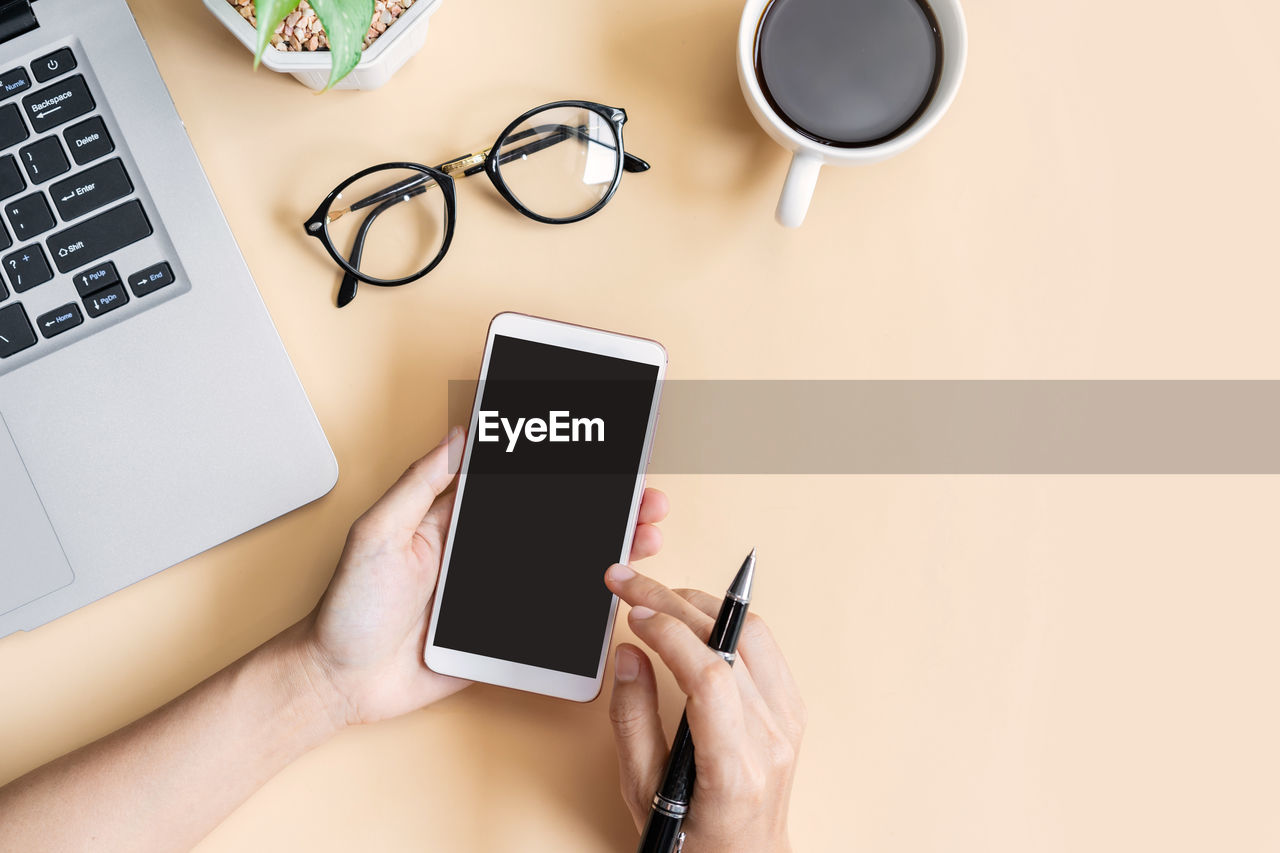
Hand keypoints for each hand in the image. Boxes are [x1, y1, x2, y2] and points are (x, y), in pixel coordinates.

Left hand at [297, 427, 669, 726]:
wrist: (338, 681)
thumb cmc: (348, 606)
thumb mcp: (379, 532)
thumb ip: (420, 483)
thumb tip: (459, 435)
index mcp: (454, 519)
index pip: (518, 483)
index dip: (561, 468)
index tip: (601, 450)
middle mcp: (481, 551)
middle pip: (555, 522)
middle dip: (604, 507)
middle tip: (645, 497)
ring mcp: (495, 592)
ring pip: (562, 563)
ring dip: (607, 547)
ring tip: (644, 535)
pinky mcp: (501, 632)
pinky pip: (551, 615)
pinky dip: (586, 603)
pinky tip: (616, 588)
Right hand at [605, 566, 805, 852]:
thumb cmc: (693, 839)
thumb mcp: (643, 791)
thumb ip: (632, 720)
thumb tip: (629, 653)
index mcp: (735, 769)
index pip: (710, 676)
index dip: (668, 632)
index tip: (632, 613)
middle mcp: (772, 741)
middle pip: (729, 644)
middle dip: (671, 601)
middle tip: (629, 583)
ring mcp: (789, 723)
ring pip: (752, 634)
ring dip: (701, 604)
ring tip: (657, 596)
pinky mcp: (793, 710)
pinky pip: (764, 647)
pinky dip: (726, 622)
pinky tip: (695, 617)